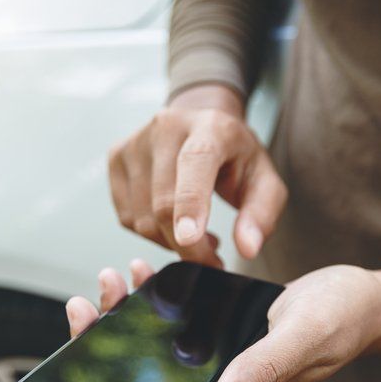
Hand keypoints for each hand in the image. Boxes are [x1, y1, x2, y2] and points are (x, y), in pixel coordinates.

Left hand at [67, 258, 380, 381]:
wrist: (366, 298)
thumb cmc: (342, 319)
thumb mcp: (303, 337)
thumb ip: (264, 370)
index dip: (117, 361)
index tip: (90, 323)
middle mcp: (220, 374)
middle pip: (152, 360)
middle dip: (115, 327)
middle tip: (96, 291)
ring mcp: (222, 350)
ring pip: (164, 334)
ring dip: (136, 306)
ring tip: (120, 272)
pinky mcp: (226, 326)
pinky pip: (185, 313)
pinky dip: (163, 291)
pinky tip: (149, 268)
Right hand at [107, 84, 287, 266]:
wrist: (201, 122)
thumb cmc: (235, 156)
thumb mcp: (264, 181)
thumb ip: (261, 215)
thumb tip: (247, 248)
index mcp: (211, 127)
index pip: (195, 162)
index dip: (190, 204)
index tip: (189, 239)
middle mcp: (167, 127)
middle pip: (164, 202)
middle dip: (187, 246)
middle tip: (211, 259)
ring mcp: (136, 142)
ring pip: (143, 217)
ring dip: (169, 242)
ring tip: (195, 234)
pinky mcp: (116, 157)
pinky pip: (128, 217)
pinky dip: (151, 233)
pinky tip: (172, 224)